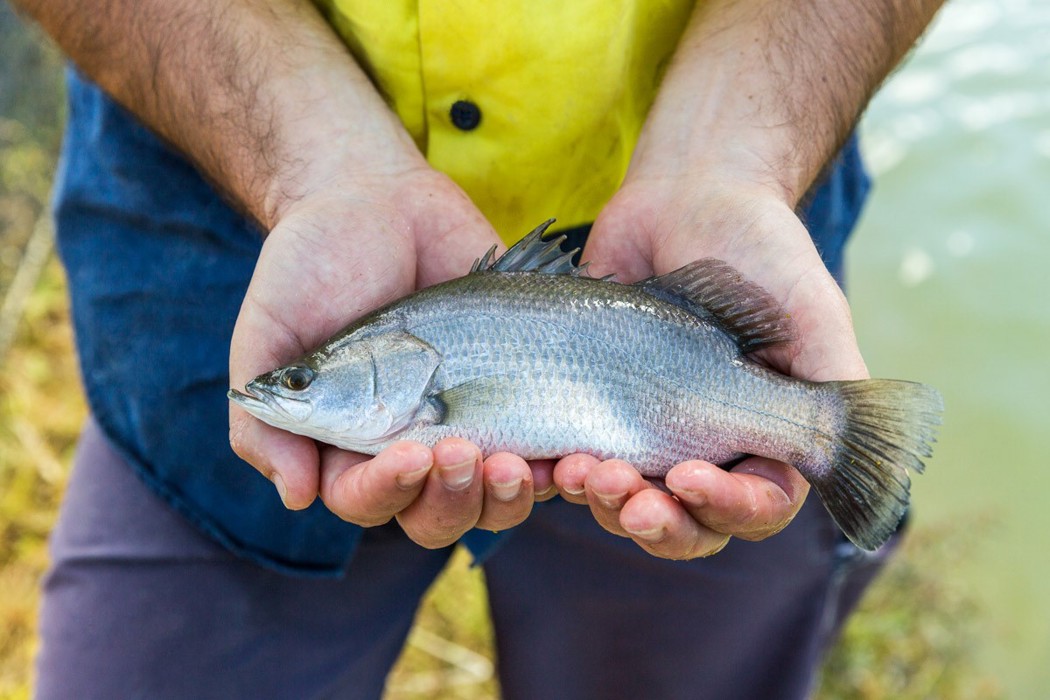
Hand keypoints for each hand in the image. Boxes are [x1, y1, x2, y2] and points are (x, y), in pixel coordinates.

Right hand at [229, 167, 546, 546]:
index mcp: (347, 445)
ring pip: (493, 501)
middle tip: (465, 452)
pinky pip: (546, 453)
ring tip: (515, 462)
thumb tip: (296, 496)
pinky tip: (567, 453)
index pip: (364, 500)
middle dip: (453, 501)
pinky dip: (558, 466)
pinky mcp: (520, 397)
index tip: (410, 451)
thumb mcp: (270, 332)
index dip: (387, 490)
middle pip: (436, 517)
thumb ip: (265, 416)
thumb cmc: (313, 265)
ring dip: (506, 497)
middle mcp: (409, 446)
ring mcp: (469, 425)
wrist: (378, 199)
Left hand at [553, 175, 868, 558]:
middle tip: (626, 494)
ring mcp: (648, 434)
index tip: (688, 475)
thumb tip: (871, 474)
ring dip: (603, 501)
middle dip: (656, 521)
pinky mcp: (593, 413)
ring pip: (626, 504)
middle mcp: (709, 447)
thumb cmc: (759, 249)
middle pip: (687, 524)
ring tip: (578, 469)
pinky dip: (559, 473)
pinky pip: (574, 464)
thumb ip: (833, 387)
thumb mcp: (810, 313)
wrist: (686, 195)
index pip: (758, 507)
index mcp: (767, 437)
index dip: (726, 506)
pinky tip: (545, 458)